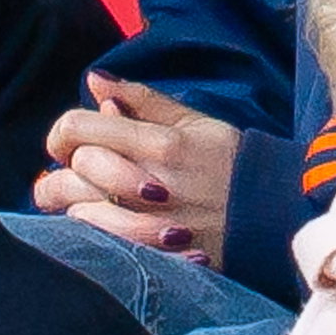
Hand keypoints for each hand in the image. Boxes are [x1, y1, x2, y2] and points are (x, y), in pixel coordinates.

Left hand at [32, 73, 242, 264]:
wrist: (274, 214)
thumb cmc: (230, 162)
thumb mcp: (192, 120)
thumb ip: (140, 99)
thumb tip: (95, 81)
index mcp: (157, 142)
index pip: (78, 128)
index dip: (61, 133)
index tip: (67, 141)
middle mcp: (149, 181)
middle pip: (75, 169)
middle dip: (62, 168)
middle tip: (68, 171)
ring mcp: (150, 222)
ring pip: (80, 208)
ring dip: (70, 201)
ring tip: (74, 198)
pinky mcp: (155, 253)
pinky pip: (103, 241)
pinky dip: (91, 229)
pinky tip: (96, 221)